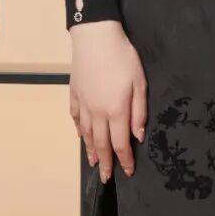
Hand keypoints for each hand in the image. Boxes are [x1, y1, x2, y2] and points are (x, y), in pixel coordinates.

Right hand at [68, 19, 148, 181]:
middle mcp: (97, 112)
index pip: (119, 143)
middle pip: (101, 143)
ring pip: (86, 134)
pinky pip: (76, 118)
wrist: (95, 36)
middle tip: (106, 178)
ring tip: (93, 163)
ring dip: (91, 150)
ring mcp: (83, 103)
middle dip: (105, 163)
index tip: (127, 172)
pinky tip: (81, 136)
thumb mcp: (139, 82)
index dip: (124, 159)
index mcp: (116, 110)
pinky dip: (79, 130)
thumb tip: (137, 136)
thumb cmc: (122, 57)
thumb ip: (139, 111)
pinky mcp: (75, 93)